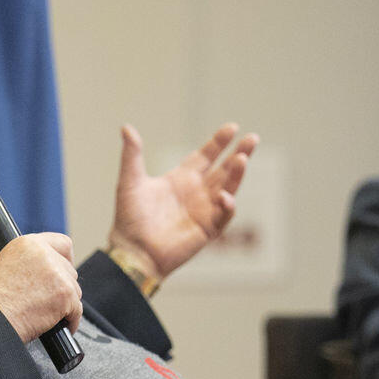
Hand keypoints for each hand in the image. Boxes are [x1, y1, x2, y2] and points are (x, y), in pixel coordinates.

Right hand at [0, 233, 81, 341]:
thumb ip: (8, 264)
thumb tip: (10, 269)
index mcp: (28, 244)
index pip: (62, 243)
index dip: (65, 257)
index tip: (64, 267)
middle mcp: (46, 255)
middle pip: (69, 269)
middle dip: (62, 284)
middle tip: (50, 298)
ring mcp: (59, 275)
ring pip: (75, 289)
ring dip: (66, 302)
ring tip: (50, 313)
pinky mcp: (66, 295)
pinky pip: (77, 309)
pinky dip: (70, 319)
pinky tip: (61, 325)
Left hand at [107, 123, 258, 278]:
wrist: (133, 251)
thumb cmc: (130, 219)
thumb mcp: (130, 182)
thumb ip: (132, 155)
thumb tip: (126, 127)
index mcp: (181, 179)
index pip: (206, 156)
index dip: (219, 142)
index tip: (232, 127)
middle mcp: (196, 192)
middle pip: (224, 169)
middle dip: (239, 153)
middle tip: (252, 138)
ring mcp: (204, 211)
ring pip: (228, 188)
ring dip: (237, 174)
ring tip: (242, 158)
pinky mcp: (207, 229)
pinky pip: (224, 215)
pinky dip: (227, 205)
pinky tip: (224, 196)